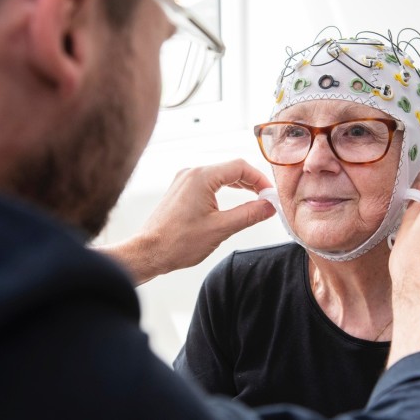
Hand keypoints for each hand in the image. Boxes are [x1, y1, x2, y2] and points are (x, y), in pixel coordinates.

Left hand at [97, 159, 275, 283]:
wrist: (149, 252)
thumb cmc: (178, 242)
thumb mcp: (221, 228)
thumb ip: (249, 214)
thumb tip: (269, 206)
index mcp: (201, 177)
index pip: (240, 167)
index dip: (260, 179)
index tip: (271, 193)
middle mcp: (192, 173)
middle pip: (230, 168)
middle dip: (251, 182)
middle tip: (266, 198)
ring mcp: (184, 180)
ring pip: (220, 175)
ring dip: (239, 185)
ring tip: (254, 199)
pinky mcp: (181, 190)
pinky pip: (208, 182)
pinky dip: (224, 189)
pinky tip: (233, 200)